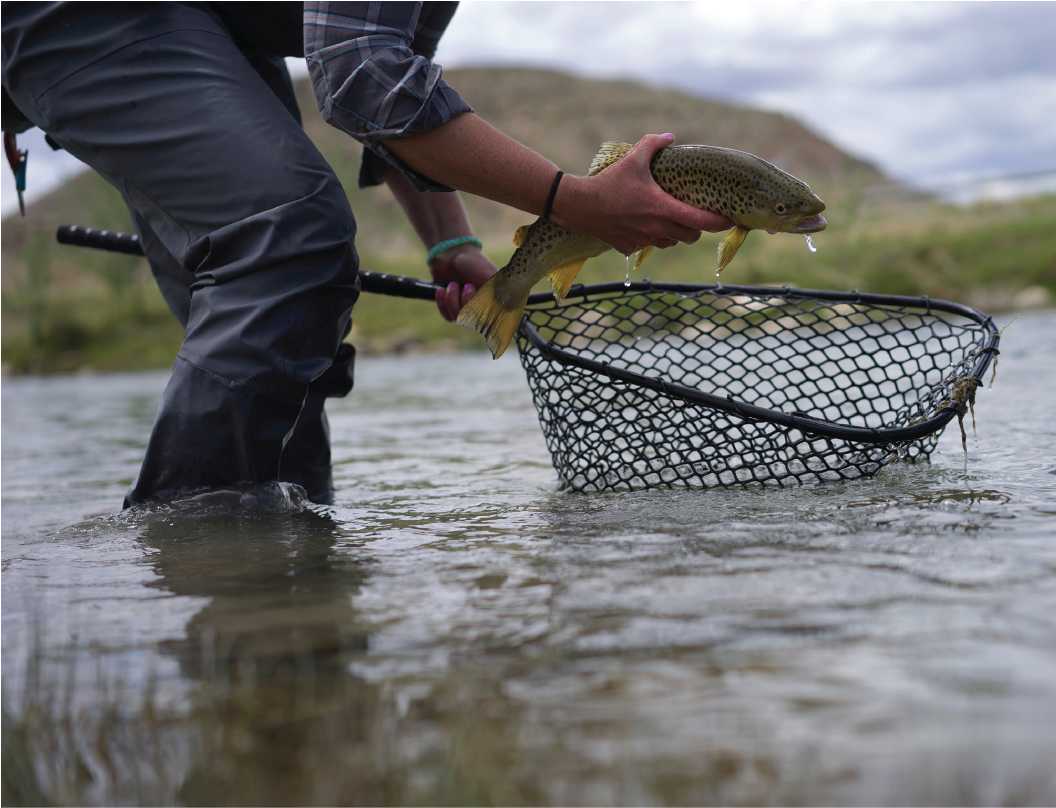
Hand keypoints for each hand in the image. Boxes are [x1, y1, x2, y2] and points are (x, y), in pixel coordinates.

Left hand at [429, 243, 497, 320]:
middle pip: (473, 320)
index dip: (483, 310)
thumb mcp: (487, 275)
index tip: (477, 296)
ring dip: (453, 300)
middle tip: (467, 285)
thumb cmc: (473, 261)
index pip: (492, 316)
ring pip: (458, 318)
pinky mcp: (450, 307)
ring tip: (453, 284)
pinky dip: (442, 303)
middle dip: (467, 302)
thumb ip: (498, 291)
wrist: (450, 253)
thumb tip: (509, 308)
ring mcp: (465, 308)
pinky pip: (447, 315)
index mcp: (493, 299)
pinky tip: (441, 290)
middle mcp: (480, 306)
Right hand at [553, 134, 734, 255]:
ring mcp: (642, 240)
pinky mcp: (628, 247)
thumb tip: (671, 136)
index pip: (700, 221)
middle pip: (690, 237)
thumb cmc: (608, 182)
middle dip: (697, 229)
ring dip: (675, 234)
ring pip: (670, 243)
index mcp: (662, 208)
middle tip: (695, 216)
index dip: (719, 222)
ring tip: (669, 220)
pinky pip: (648, 245)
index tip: (730, 220)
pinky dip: (651, 238)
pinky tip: (643, 225)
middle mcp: (656, 228)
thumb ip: (653, 145)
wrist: (579, 206)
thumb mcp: (632, 160)